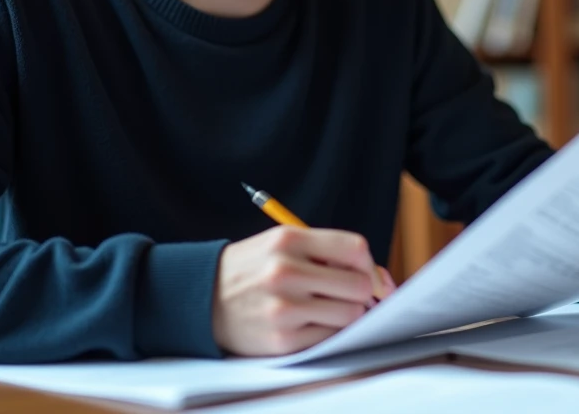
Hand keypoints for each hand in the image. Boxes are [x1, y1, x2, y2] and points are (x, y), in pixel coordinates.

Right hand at [212, 226, 395, 355]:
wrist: (200, 297)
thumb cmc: (251, 269)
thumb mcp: (280, 244)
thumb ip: (325, 252)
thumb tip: (378, 278)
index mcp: (288, 240)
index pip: (355, 249)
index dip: (370, 264)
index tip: (368, 273)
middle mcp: (285, 271)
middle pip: (359, 284)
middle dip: (364, 292)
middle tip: (351, 294)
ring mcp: (283, 307)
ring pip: (349, 314)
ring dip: (348, 313)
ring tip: (330, 308)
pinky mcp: (281, 339)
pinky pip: (329, 336)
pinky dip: (328, 331)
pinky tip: (312, 322)